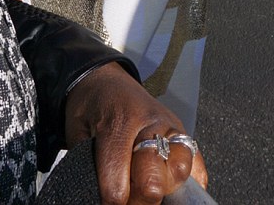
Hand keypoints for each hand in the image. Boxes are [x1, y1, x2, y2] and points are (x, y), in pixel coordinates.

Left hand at [64, 62, 207, 204]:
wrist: (106, 81)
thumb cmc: (91, 107)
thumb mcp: (77, 132)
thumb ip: (86, 164)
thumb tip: (96, 196)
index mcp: (118, 122)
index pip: (117, 185)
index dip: (110, 203)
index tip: (106, 201)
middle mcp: (150, 124)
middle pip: (152, 182)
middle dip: (137, 200)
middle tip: (126, 195)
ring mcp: (171, 127)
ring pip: (179, 173)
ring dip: (162, 188)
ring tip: (144, 186)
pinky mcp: (183, 132)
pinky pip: (197, 166)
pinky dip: (188, 183)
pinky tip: (171, 186)